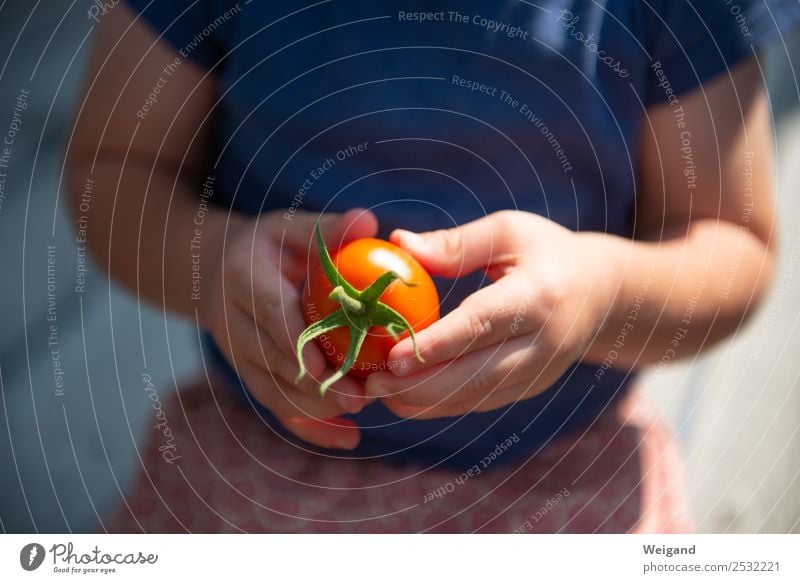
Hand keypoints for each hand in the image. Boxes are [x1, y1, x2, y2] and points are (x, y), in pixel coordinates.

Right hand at [202, 208, 377, 448]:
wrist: (218, 271)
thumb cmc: (270, 246)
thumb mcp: (293, 227)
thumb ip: (328, 228)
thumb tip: (369, 222)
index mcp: (242, 278)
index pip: (270, 313)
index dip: (297, 342)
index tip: (329, 365)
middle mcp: (231, 321)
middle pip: (272, 361)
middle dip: (316, 384)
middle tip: (362, 395)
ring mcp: (236, 354)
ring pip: (273, 391)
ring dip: (317, 407)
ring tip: (361, 410)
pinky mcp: (248, 374)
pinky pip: (276, 407)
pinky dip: (310, 427)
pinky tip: (346, 438)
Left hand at [364, 211, 617, 418]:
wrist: (604, 295)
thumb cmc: (548, 253)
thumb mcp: (509, 232)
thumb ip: (456, 243)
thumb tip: (400, 242)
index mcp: (538, 297)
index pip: (482, 326)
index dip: (436, 346)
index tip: (392, 357)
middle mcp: (543, 344)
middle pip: (476, 376)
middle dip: (420, 386)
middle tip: (371, 384)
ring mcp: (538, 373)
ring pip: (475, 398)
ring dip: (424, 402)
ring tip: (377, 392)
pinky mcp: (528, 389)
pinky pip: (480, 403)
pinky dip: (440, 404)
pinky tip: (405, 397)